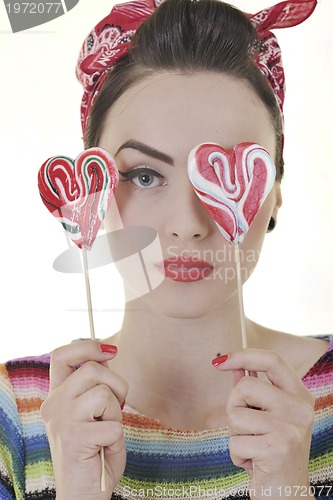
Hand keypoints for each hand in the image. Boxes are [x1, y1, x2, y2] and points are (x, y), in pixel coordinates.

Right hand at [41, 340, 127, 499]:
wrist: (85, 495)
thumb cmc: (96, 452)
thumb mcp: (96, 412)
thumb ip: (96, 385)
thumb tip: (107, 353)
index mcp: (57, 396)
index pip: (62, 355)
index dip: (87, 346)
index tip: (111, 351)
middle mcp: (53, 405)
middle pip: (93, 370)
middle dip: (118, 385)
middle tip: (115, 410)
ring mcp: (60, 421)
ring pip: (104, 393)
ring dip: (116, 413)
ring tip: (107, 432)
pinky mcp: (72, 438)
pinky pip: (112, 424)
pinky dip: (117, 438)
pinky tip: (104, 449)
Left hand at [213, 349, 314, 498]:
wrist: (287, 495)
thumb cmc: (272, 450)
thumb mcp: (267, 416)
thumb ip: (252, 389)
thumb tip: (232, 364)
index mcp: (299, 395)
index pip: (272, 360)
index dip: (243, 355)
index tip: (219, 361)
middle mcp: (300, 409)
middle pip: (246, 386)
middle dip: (234, 406)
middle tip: (247, 429)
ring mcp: (291, 429)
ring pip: (236, 415)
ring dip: (235, 435)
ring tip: (253, 447)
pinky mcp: (277, 450)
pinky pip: (235, 442)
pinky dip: (237, 455)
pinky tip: (253, 464)